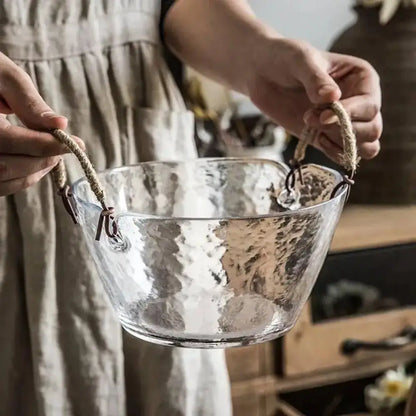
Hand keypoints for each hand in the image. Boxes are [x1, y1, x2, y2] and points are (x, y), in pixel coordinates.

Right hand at [0, 52, 83, 195]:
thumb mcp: (4, 76)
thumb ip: (29, 102)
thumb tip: (61, 124)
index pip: (10, 141)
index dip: (47, 145)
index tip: (78, 143)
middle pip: (6, 166)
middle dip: (43, 159)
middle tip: (66, 148)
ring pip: (2, 180)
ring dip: (34, 172)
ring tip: (54, 155)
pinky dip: (20, 179)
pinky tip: (36, 164)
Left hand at [247, 38, 381, 163]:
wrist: (263, 73)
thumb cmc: (285, 59)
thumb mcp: (300, 61)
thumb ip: (316, 80)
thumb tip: (332, 98)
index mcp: (362, 78)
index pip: (371, 106)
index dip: (351, 114)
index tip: (323, 115)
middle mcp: (360, 101)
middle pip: (372, 129)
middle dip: (343, 131)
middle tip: (312, 119)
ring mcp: (344, 121)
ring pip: (366, 146)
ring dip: (341, 144)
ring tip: (315, 130)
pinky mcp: (327, 136)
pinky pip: (344, 154)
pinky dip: (334, 153)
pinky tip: (315, 138)